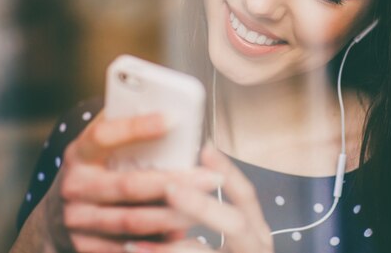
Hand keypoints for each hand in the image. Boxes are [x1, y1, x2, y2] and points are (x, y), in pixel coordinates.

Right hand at [44, 111, 223, 252]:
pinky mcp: (84, 246)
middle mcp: (75, 186)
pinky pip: (126, 247)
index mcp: (80, 152)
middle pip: (129, 185)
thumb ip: (128, 130)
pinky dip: (157, 242)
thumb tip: (176, 118)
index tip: (175, 118)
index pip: (105, 135)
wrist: (55, 214)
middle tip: (211, 177)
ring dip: (173, 216)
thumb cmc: (95, 168)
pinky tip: (183, 231)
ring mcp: (77, 219)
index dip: (138, 127)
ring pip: (132, 221)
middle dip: (176, 182)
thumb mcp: (101, 145)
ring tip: (205, 207)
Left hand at [120, 144, 273, 252]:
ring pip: (203, 252)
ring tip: (133, 245)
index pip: (247, 197)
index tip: (204, 148)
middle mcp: (257, 249)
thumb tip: (176, 182)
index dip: (228, 172)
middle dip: (201, 205)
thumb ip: (212, 218)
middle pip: (235, 224)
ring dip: (170, 249)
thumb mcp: (230, 241)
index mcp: (257, 234)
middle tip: (168, 188)